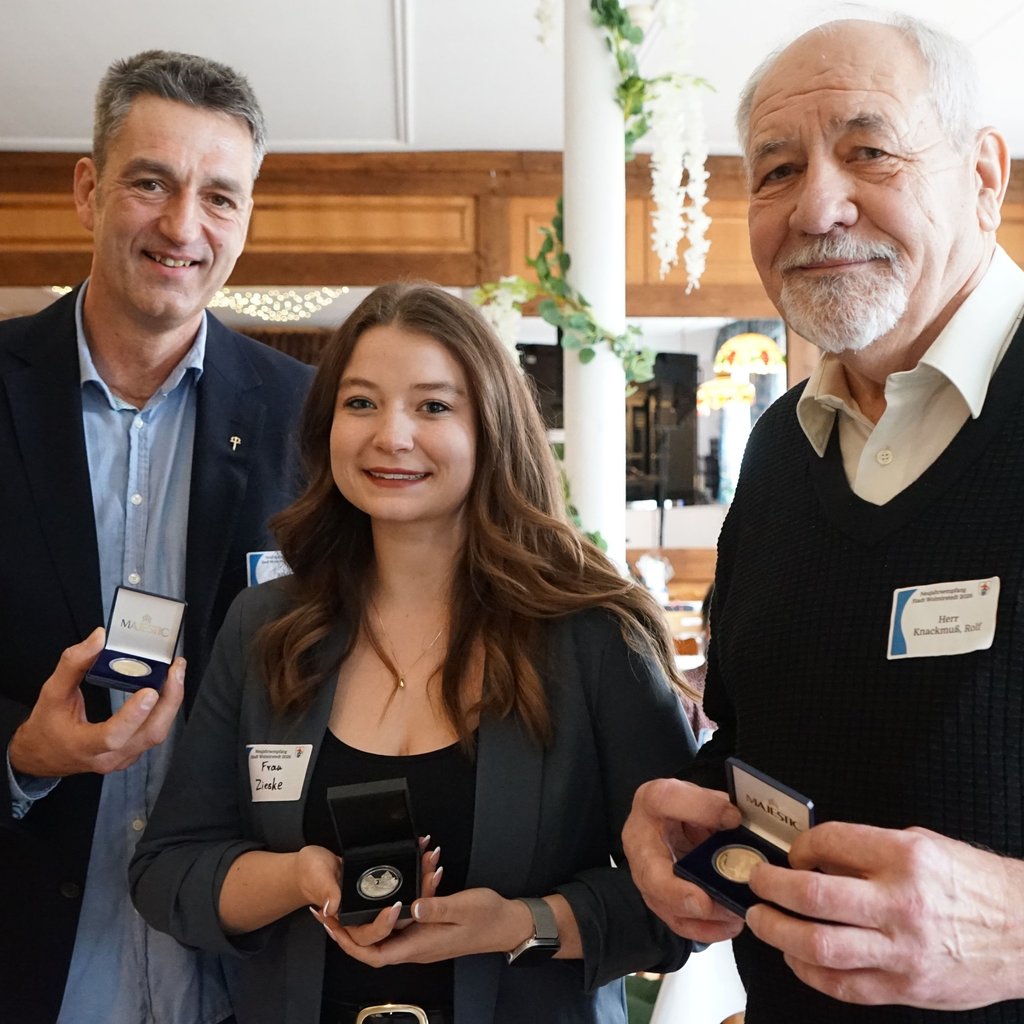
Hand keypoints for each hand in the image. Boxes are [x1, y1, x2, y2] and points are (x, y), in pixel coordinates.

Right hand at [8, 628, 184, 777]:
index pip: (113, 736)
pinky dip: (164, 710)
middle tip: (176, 670)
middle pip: (150, 734)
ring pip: (156, 734)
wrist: (43, 756)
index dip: (132, 715)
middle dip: (169, 701)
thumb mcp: (52, 693)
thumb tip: (99, 637)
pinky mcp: (132, 753)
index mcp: (84, 746)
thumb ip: (73, 664)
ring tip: (176, 674)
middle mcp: (109, 757)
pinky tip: (167, 689)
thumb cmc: (46, 726)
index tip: (149, 691)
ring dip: (170, 703)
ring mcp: (123, 758)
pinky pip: (154, 733)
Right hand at [310, 842, 442, 950]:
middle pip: (397, 917)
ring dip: (421, 880)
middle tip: (432, 875)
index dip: (384, 924)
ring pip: (405, 898)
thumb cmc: (311, 873)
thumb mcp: (318, 878)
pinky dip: (414, 867)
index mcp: (350, 921)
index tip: (396, 907)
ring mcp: (376, 901)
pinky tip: (423, 849)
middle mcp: (366, 914)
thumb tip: (333, 906)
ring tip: (432, 860)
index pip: (371, 934)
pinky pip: (402, 882)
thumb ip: (326, 891)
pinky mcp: (383, 887)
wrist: (312, 863)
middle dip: (418, 896)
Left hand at [324, 886, 526, 966]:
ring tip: (346, 896)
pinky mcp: (427, 926)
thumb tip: (412, 905)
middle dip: (346, 929)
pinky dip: (389, 904)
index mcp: (420, 945)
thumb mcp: (463, 908)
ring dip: (366, 914)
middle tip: (326, 908)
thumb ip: (436, 907)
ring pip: (384, 930)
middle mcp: (416, 945)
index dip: (349, 943)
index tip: (331, 926)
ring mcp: (421, 937)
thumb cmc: (487, 919)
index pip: (374, 953)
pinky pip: (401, 919)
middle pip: (371, 944)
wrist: (507, 925)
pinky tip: (388, 885)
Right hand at [622, 777, 744, 942]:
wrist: (667, 824)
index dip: (698, 809)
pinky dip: (703, 929)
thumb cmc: (680, 807)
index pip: (666, 800)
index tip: (731, 819)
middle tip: (705, 903)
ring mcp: (648, 875)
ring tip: (732, 915)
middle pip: (650, 872)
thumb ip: (713, 802)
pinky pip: (677, 920)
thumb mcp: (698, 792)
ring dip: (699, 917)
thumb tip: (733, 820)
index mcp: (652, 803)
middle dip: (678, 894)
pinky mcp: (661, 899)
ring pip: (663, 905)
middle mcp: (643, 841)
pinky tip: (728, 926)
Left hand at [745, 822, 1023, 1008]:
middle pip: (812, 897)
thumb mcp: (923, 845)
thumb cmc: (973, 885)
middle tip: (756, 882)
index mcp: (904, 858)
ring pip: (819, 946)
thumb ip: (869, 850)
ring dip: (777, 932)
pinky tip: (795, 957)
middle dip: (770, 887)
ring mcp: (901, 951)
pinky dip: (808, 972)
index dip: (798, 847)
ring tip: (761, 919)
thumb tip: (816, 854)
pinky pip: (842, 985)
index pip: (828, 843)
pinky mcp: (904, 988)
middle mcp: (900, 903)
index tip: (790, 853)